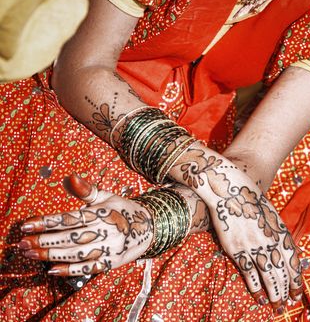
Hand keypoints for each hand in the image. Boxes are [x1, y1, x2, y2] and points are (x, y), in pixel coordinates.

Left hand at [18, 174, 152, 275]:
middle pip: (69, 238)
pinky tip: (52, 270)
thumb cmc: (122, 209)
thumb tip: (71, 176)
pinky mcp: (111, 262)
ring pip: (75, 254)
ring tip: (31, 255)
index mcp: (101, 212)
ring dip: (51, 256)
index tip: (27, 225)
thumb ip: (86, 190)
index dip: (47, 222)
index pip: (70, 218)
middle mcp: (104, 231)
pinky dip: (69, 270)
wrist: (148, 227)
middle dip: (44, 241)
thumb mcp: (106, 196)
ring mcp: (108, 248)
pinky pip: (88, 268)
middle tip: (23, 244)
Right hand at [170, 142, 302, 313]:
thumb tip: (281, 248)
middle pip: (282, 272)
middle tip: (286, 302)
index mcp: (279, 230)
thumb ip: (276, 230)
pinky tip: (258, 295)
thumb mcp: (268, 211)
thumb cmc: (247, 196)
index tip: (297, 290)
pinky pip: (248, 272)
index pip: (293, 261)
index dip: (296, 278)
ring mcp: (253, 245)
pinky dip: (254, 286)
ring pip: (268, 276)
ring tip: (275, 304)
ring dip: (273, 292)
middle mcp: (269, 240)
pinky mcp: (236, 248)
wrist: (227, 188)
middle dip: (286, 289)